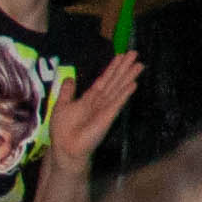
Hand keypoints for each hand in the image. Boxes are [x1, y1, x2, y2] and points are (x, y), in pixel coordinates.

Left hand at [50, 53, 143, 170]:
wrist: (65, 148)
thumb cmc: (62, 130)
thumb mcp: (61, 105)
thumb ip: (67, 92)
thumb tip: (70, 78)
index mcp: (90, 98)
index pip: (104, 80)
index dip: (112, 68)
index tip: (121, 55)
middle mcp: (100, 101)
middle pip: (115, 81)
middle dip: (124, 67)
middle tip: (135, 53)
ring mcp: (106, 108)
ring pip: (119, 88)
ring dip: (129, 76)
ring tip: (140, 65)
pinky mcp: (108, 117)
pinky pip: (117, 102)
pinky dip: (125, 93)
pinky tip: (133, 84)